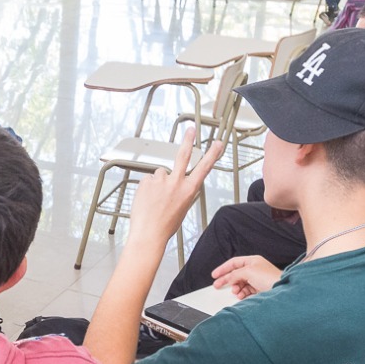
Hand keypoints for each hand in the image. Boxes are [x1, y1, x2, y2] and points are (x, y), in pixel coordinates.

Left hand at [126, 129, 223, 248]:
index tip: (217, 144)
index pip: (204, 168)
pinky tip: (147, 199)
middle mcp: (176, 182)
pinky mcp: (146, 181)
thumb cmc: (165, 225)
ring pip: (160, 173)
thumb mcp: (181, 208)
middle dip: (188, 140)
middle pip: (184, 155)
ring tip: (155, 199)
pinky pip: (148, 180)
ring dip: (158, 183)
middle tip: (191, 129)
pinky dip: (146, 188)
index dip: (212, 154)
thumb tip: (171, 181)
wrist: (149, 234)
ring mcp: (161, 180)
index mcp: (189, 190)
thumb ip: (180, 191)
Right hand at [212, 255, 282, 298]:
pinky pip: (246, 290)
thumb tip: (228, 278)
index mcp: (252, 261)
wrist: (282, 289)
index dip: (223, 268)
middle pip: (236, 274)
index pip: (233, 263)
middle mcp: (255, 269)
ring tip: (235, 291)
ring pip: (240, 283)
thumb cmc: (270, 277)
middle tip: (218, 285)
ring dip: (236, 288)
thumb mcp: (248, 272)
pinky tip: (242, 295)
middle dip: (227, 280)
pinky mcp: (259, 288)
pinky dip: (242, 293)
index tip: (215, 275)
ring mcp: (257, 279)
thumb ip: (235, 274)